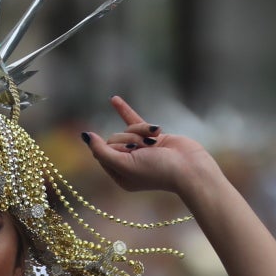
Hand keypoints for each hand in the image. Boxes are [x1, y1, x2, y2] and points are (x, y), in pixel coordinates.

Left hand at [82, 96, 222, 196]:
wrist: (190, 168)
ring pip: (128, 129)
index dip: (111, 148)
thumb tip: (85, 135)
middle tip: (143, 149)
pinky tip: (114, 99)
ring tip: (155, 142)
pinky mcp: (153, 137)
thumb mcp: (124, 164)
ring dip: (140, 132)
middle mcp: (129, 163)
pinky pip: (134, 120)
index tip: (127, 151)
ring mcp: (141, 150)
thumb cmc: (158, 171)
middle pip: (114, 139)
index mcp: (120, 176)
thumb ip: (102, 151)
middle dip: (128, 139)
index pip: (102, 153)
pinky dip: (124, 110)